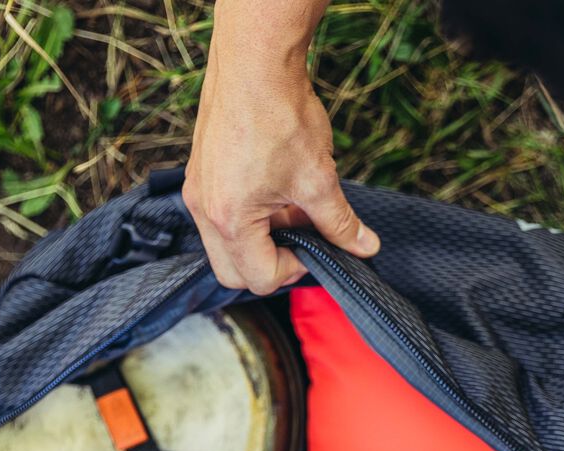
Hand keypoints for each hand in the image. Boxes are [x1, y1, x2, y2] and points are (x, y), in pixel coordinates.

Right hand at [182, 0, 379, 294]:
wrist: (255, 59)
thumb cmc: (280, 114)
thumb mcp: (319, 179)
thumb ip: (340, 223)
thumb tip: (364, 247)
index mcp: (230, 220)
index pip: (259, 279)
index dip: (294, 271)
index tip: (314, 248)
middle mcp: (205, 211)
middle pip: (233, 274)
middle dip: (269, 267)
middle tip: (299, 244)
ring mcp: (198, 192)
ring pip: (225, 247)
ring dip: (260, 242)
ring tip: (290, 211)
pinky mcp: (201, 175)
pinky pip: (220, 218)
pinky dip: (248, 219)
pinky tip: (275, 192)